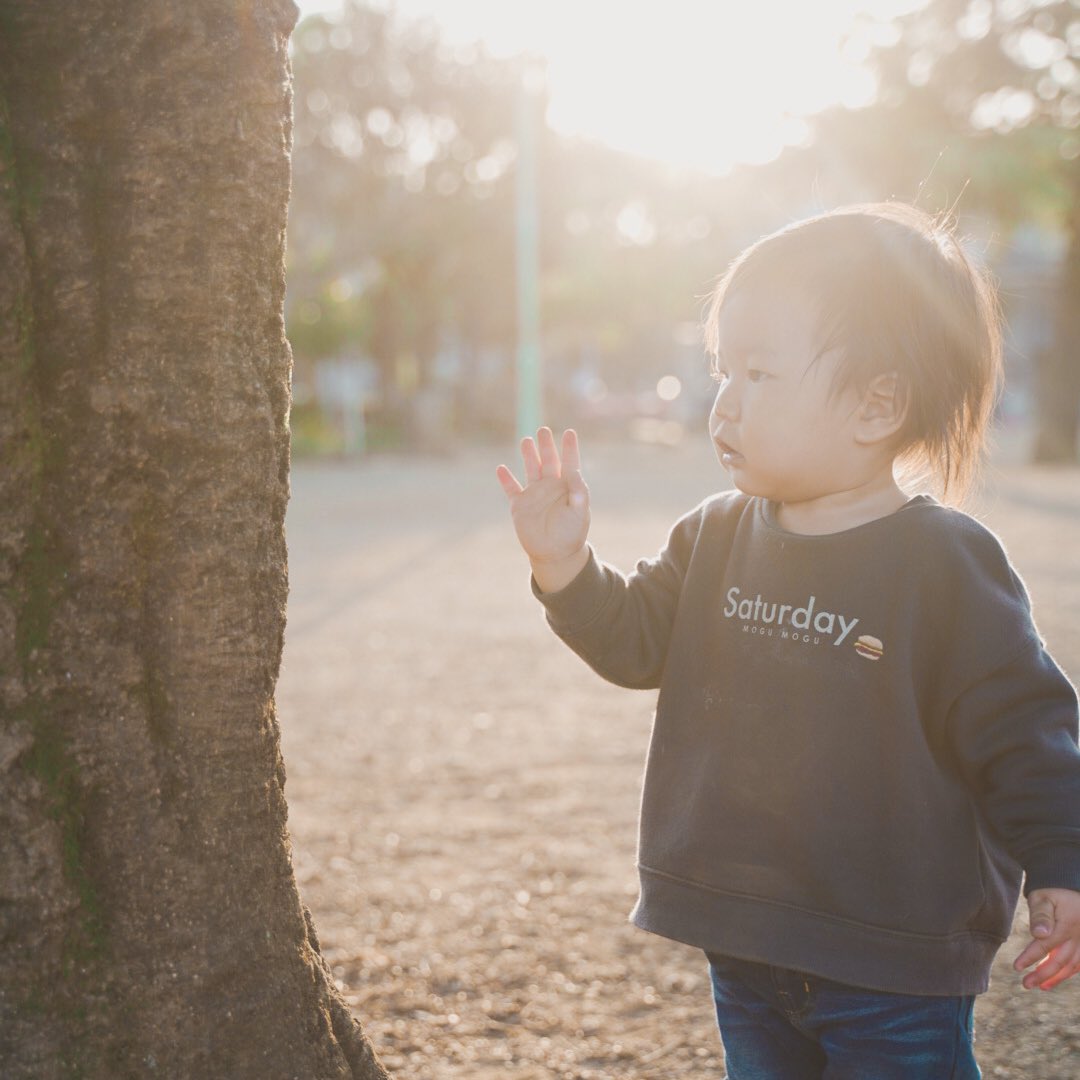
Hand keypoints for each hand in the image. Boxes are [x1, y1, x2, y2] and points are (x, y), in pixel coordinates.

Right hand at [496, 427, 590, 584]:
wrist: (555, 554)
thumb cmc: (572, 533)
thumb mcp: (580, 513)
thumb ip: (579, 492)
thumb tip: (575, 472)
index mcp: (568, 487)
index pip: (569, 462)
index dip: (569, 448)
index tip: (570, 432)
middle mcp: (550, 486)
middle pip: (548, 461)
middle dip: (545, 445)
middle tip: (543, 430)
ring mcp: (534, 494)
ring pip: (530, 469)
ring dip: (528, 455)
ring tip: (526, 440)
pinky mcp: (520, 505)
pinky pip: (511, 489)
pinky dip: (506, 479)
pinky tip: (501, 468)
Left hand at [1013, 887, 1079, 989]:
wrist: (1071, 886)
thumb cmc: (1052, 891)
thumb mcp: (1043, 897)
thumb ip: (1040, 915)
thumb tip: (1039, 934)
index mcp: (1066, 926)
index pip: (1045, 946)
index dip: (1030, 958)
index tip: (1017, 968)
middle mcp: (1078, 937)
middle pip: (1059, 961)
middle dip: (1042, 974)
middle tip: (1026, 984)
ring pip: (1072, 965)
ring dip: (1056, 977)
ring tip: (1040, 986)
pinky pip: (1079, 962)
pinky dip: (1069, 972)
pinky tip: (1057, 978)